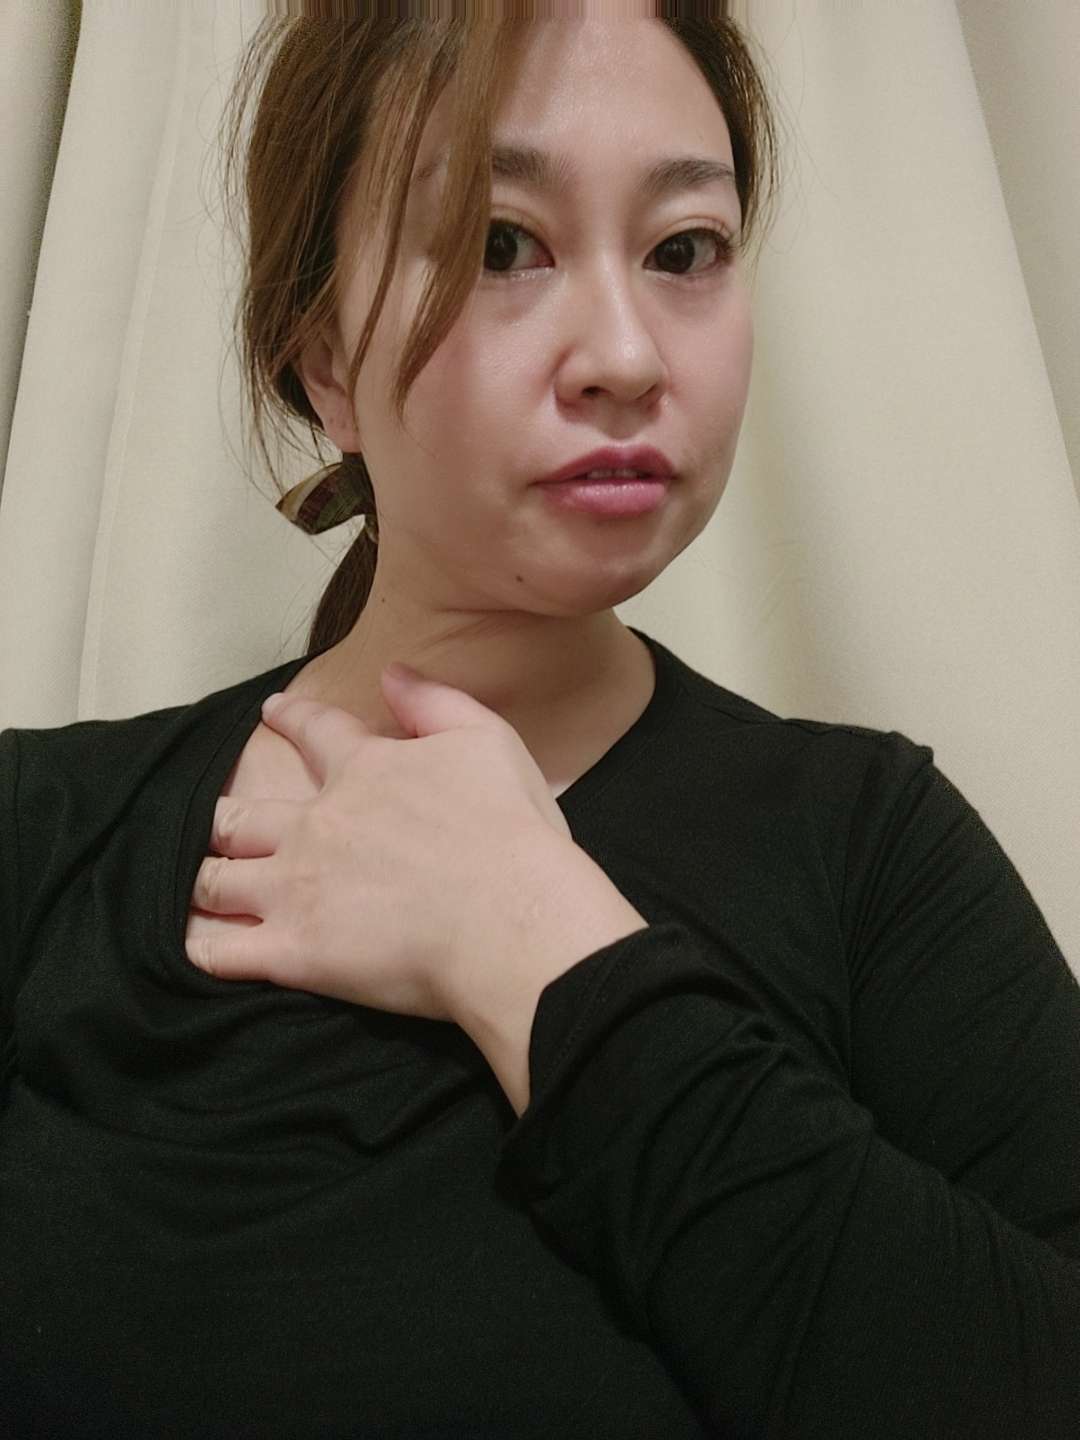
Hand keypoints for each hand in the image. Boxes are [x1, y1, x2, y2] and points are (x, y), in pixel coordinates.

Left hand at [183, 662, 576, 1023]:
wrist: (513, 920)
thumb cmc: (511, 833)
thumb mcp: (488, 741)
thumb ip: (435, 702)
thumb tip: (391, 673)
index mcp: (364, 772)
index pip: (314, 733)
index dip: (291, 718)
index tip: (272, 712)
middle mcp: (316, 825)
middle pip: (239, 815)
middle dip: (220, 818)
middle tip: (213, 824)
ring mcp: (295, 888)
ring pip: (215, 881)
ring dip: (201, 882)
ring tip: (191, 890)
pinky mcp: (293, 952)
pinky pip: (221, 952)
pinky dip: (201, 947)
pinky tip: (195, 946)